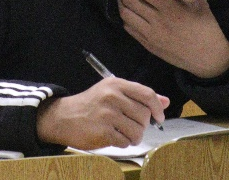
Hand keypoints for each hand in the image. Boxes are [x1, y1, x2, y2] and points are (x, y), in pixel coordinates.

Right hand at [35, 79, 168, 148]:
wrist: (63, 117)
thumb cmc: (91, 105)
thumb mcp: (113, 93)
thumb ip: (139, 97)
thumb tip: (165, 102)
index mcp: (116, 84)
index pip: (147, 94)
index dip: (157, 108)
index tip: (159, 118)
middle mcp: (112, 96)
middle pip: (144, 115)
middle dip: (141, 125)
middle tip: (129, 125)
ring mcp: (107, 114)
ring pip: (138, 131)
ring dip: (133, 136)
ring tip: (122, 133)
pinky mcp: (103, 131)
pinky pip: (126, 142)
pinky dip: (122, 143)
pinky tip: (112, 137)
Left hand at [114, 0, 228, 79]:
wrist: (207, 59)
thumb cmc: (206, 28)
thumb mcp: (200, 4)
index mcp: (170, 9)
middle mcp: (157, 21)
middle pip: (130, 0)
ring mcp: (150, 34)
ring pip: (126, 15)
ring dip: (119, 0)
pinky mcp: (148, 45)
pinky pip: (129, 28)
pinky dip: (124, 16)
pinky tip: (125, 8)